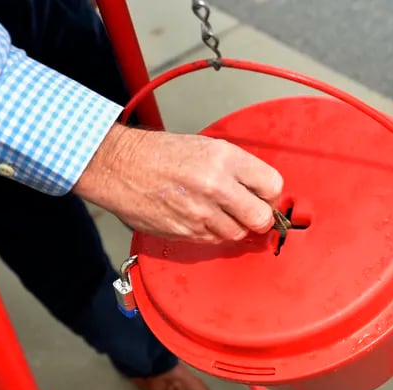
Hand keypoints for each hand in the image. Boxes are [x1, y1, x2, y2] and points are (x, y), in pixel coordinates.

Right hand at [73, 124, 282, 242]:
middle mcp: (216, 186)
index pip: (272, 186)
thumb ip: (237, 169)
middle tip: (252, 212)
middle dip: (260, 218)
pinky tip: (202, 217)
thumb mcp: (207, 147)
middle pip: (261, 218)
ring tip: (219, 211)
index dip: (270, 194)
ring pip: (238, 233)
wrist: (120, 166)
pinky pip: (214, 240)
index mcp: (225, 159)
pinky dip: (213, 232)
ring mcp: (200, 212)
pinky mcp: (186, 231)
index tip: (265, 196)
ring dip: (235, 226)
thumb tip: (262, 192)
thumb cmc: (161, 154)